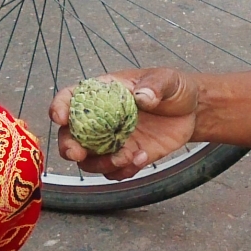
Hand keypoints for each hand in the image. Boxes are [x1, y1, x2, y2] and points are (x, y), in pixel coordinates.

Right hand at [50, 68, 198, 179]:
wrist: (191, 112)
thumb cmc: (173, 89)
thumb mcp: (168, 79)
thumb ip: (155, 85)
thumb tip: (142, 96)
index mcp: (102, 94)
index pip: (70, 98)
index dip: (59, 106)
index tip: (59, 117)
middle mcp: (100, 120)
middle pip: (70, 136)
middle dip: (69, 147)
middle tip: (77, 154)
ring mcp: (111, 141)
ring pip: (89, 160)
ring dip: (100, 164)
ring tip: (125, 157)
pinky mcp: (126, 157)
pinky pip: (114, 171)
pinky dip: (123, 170)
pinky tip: (143, 158)